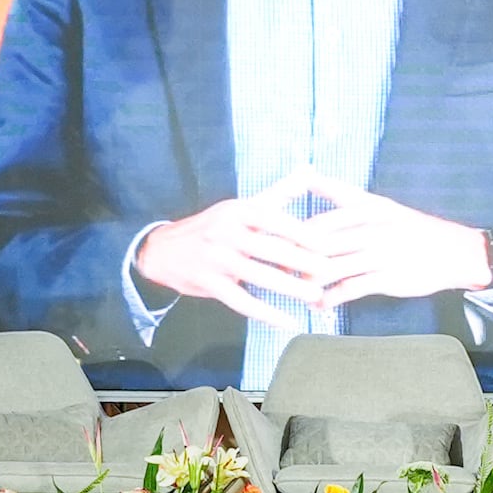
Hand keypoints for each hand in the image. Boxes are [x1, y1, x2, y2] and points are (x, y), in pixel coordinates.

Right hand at [133, 195, 334, 323]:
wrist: (163, 249)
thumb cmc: (215, 227)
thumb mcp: (243, 205)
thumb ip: (278, 193)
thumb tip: (309, 171)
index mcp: (238, 210)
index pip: (276, 220)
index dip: (304, 234)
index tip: (330, 245)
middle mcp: (225, 231)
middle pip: (270, 248)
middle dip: (302, 262)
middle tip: (329, 272)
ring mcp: (215, 258)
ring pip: (258, 275)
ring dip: (288, 287)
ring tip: (315, 295)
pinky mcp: (207, 282)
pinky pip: (241, 301)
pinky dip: (265, 313)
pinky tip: (287, 321)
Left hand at [291, 191, 492, 305]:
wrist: (455, 251)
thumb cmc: (411, 228)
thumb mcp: (380, 204)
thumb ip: (343, 194)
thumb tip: (304, 175)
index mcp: (368, 207)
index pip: (319, 219)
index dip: (292, 232)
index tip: (275, 241)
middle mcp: (372, 227)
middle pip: (320, 244)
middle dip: (294, 258)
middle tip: (276, 268)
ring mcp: (380, 254)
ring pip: (330, 267)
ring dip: (308, 281)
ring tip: (296, 288)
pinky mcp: (387, 278)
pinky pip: (349, 289)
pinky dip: (330, 299)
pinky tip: (320, 304)